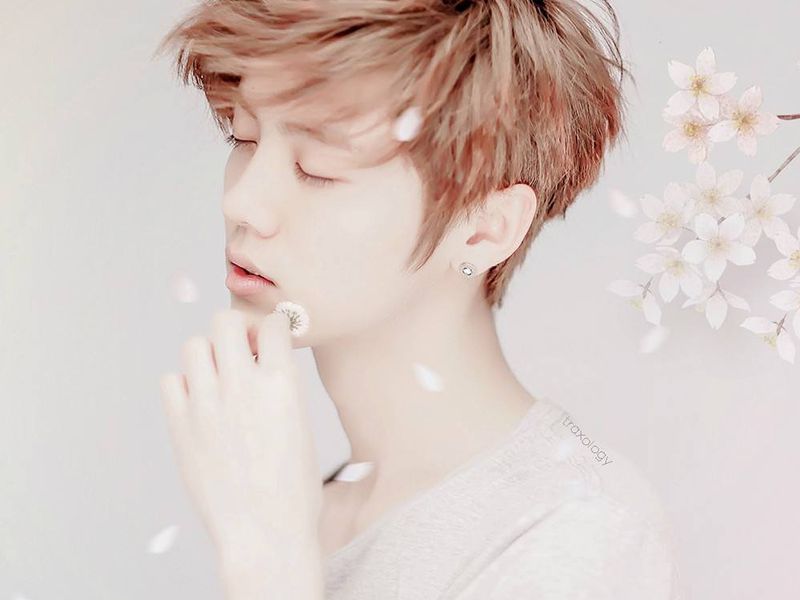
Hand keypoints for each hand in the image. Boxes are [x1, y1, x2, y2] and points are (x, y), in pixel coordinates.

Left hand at [158, 308, 322, 567]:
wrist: (265, 533)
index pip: (273, 324)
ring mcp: (207, 405)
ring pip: (193, 345)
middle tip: (240, 350)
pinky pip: (169, 381)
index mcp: (283, 385)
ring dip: (208, 354)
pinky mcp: (180, 426)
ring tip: (217, 378)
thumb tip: (263, 365)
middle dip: (235, 329)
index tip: (270, 336)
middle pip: (225, 321)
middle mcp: (243, 386)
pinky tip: (198, 403)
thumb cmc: (292, 490)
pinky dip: (182, 385)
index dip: (272, 327)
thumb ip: (280, 388)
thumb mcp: (301, 427)